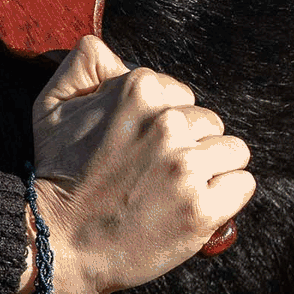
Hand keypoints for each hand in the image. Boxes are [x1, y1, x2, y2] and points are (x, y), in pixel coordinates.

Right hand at [10, 36, 254, 293]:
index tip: (139, 147)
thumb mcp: (51, 106)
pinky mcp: (203, 209)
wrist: (57, 242)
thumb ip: (84, 65)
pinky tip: (194, 205)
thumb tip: (115, 52)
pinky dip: (225, 197)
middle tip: (154, 173)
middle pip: (210, 122)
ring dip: (211, 169)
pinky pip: (242, 185)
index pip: (183, 95)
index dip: (164, 121)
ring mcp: (187, 168)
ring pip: (233, 151)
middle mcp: (168, 124)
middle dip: (189, 145)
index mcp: (139, 91)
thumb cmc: (55, 174)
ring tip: (176, 189)